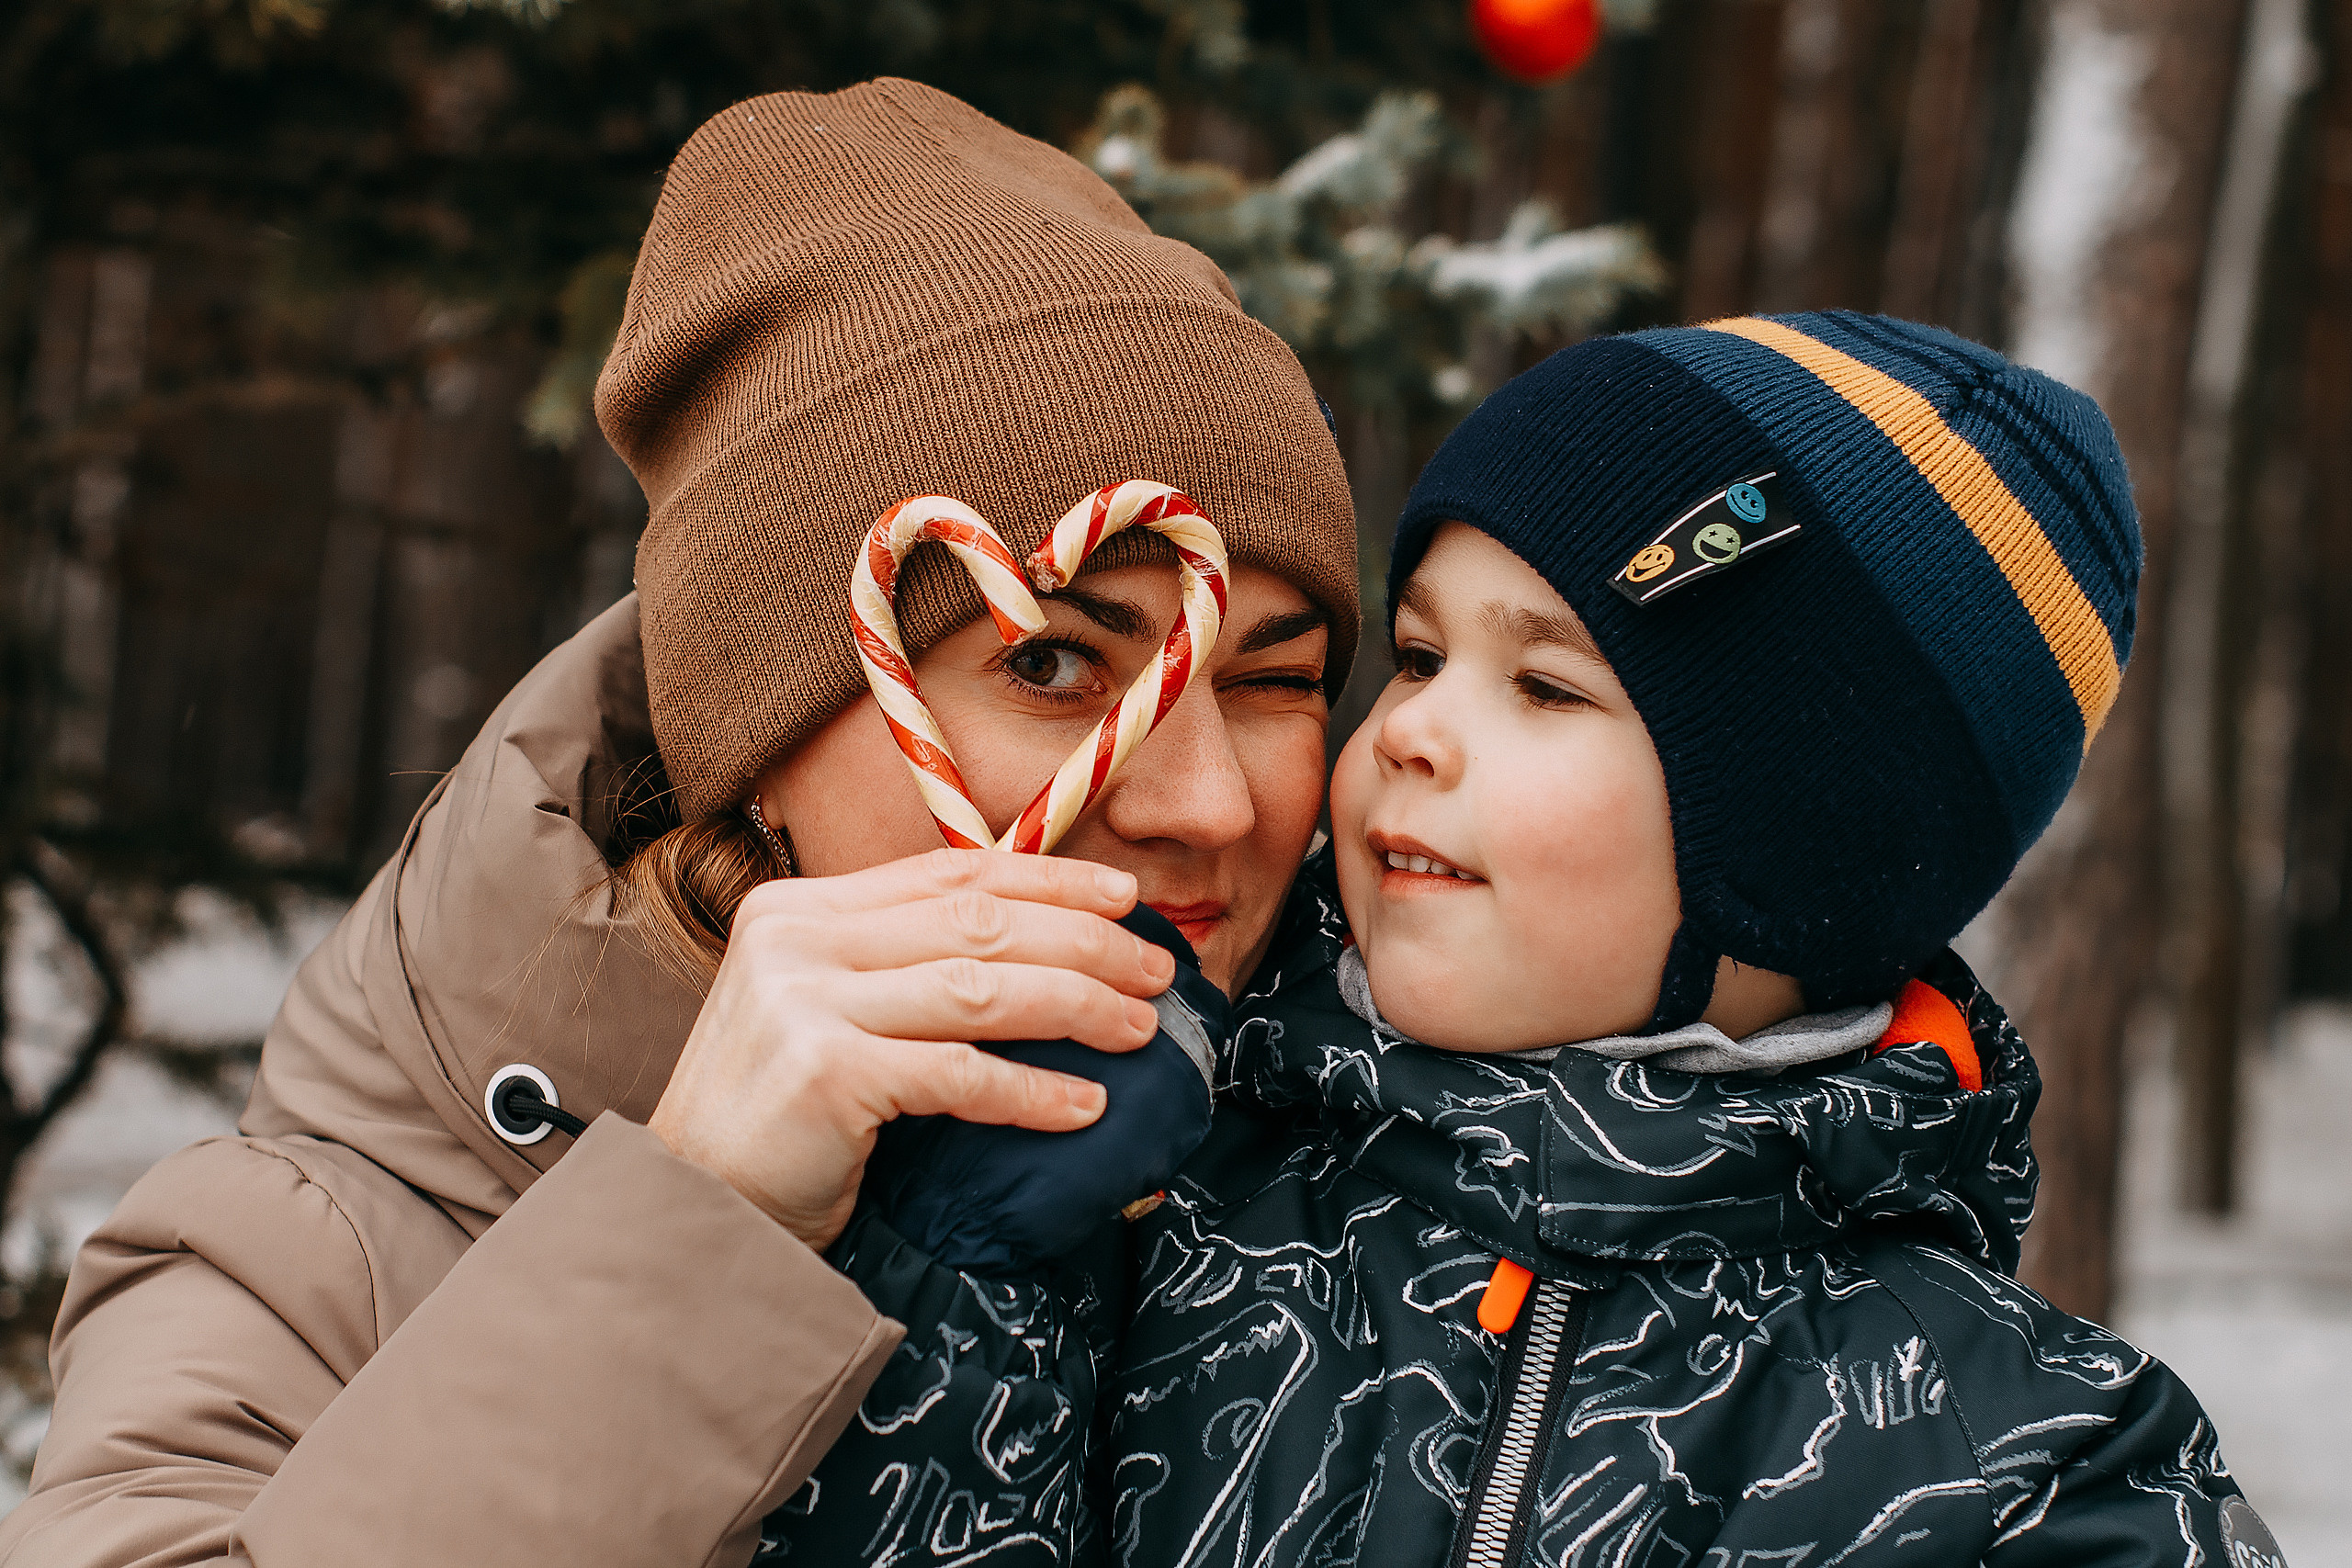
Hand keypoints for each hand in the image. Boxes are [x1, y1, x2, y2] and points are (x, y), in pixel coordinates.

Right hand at [648, 849, 1176, 1250]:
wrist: (691, 1212)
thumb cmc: (776, 1124)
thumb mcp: (823, 1015)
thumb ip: (896, 969)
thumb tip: (1037, 951)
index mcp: (798, 909)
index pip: (948, 873)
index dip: (1049, 879)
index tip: (1125, 896)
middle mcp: (796, 938)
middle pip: (976, 922)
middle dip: (1085, 942)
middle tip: (1156, 972)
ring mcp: (803, 1000)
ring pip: (979, 986)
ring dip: (1076, 1005)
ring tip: (1137, 1030)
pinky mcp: (823, 1072)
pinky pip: (958, 1074)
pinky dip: (1032, 1090)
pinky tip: (1085, 1106)